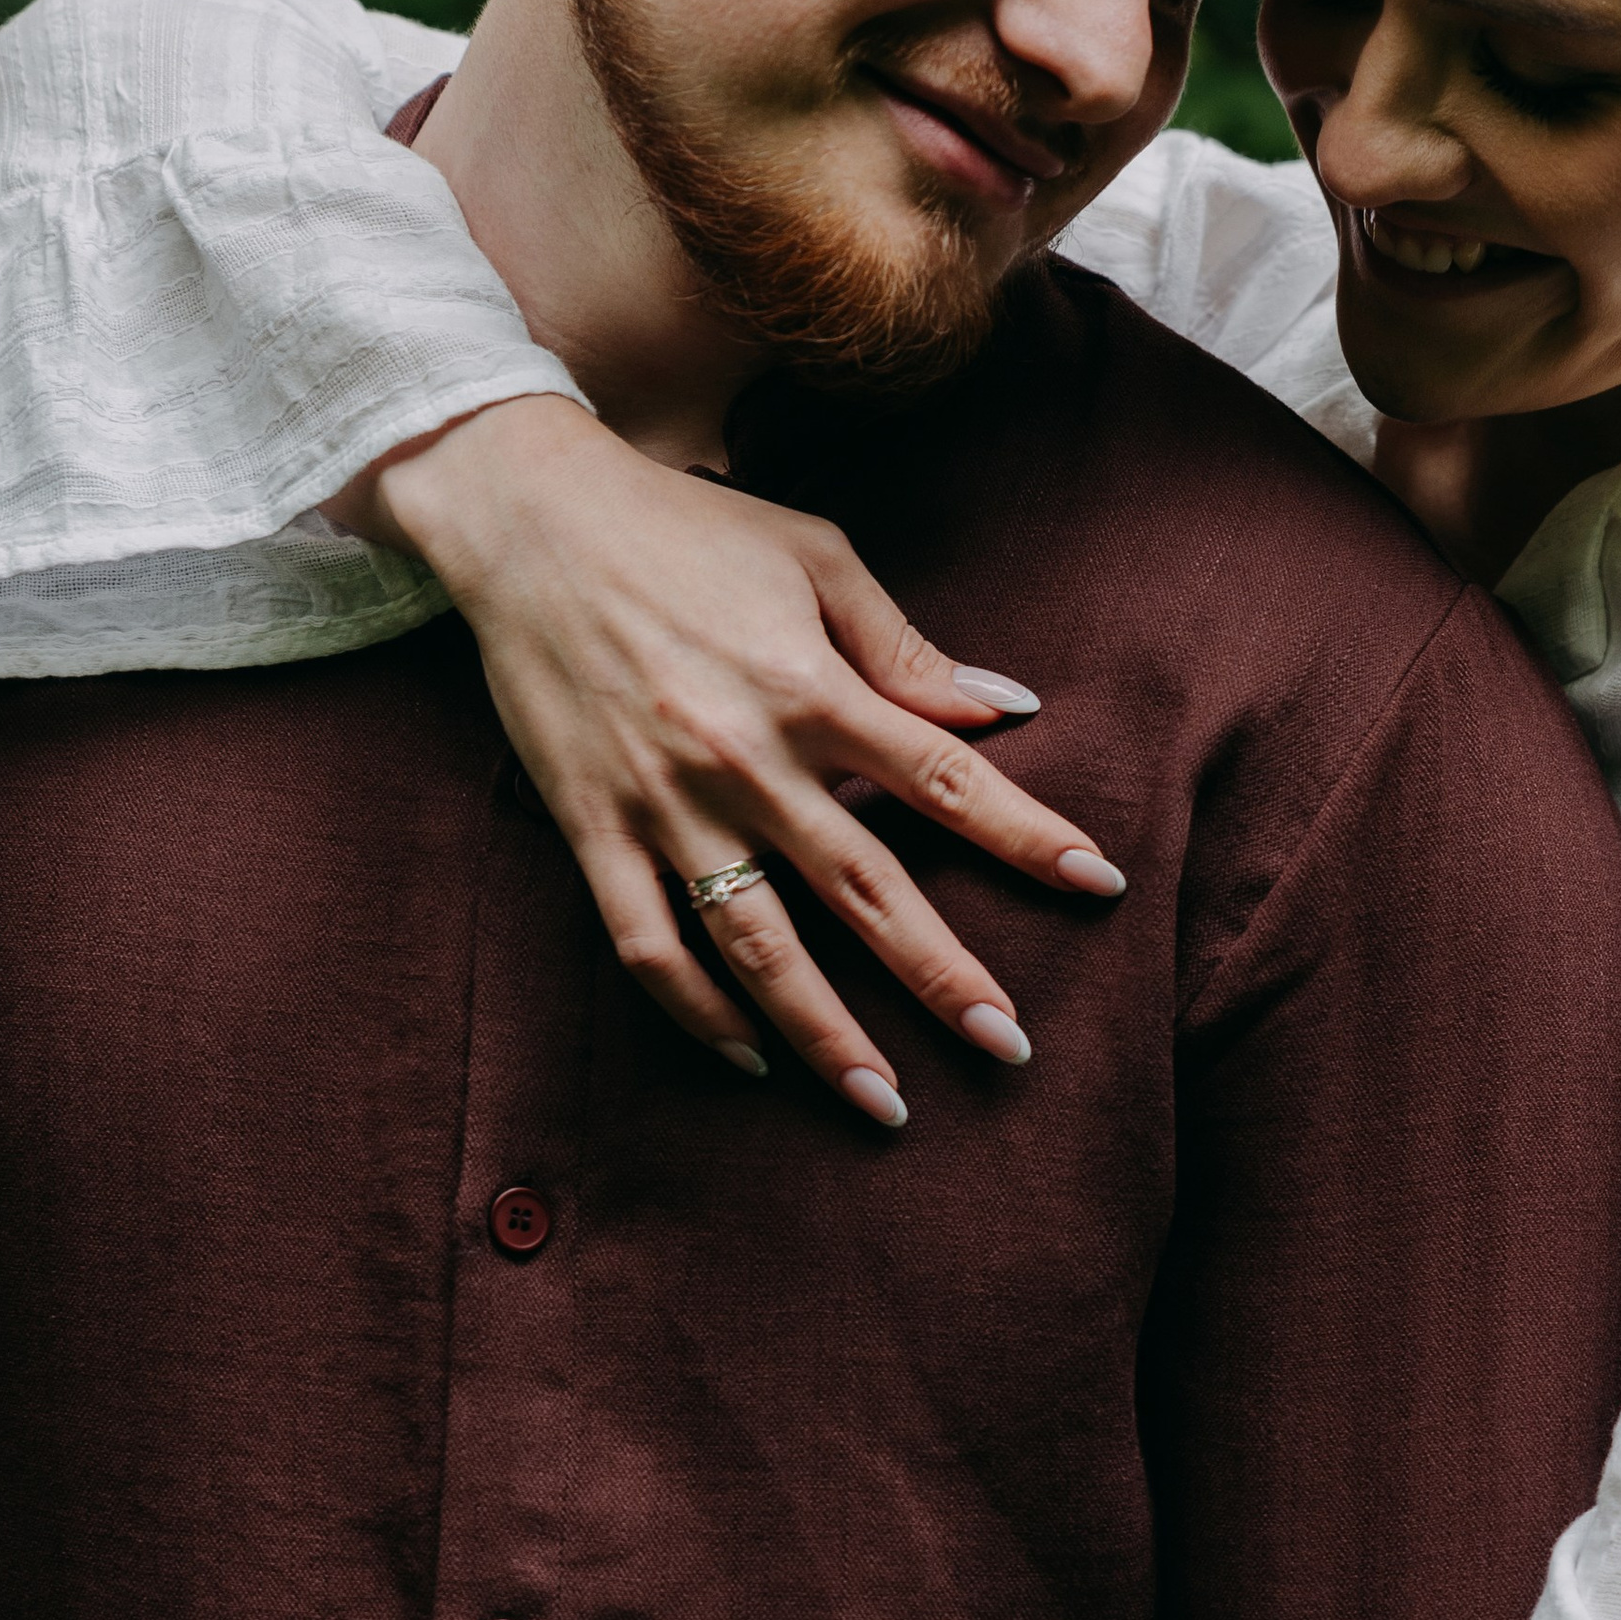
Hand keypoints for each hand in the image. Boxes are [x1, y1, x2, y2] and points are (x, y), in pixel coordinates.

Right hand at [351, 396, 1126, 1118]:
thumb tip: (1003, 709)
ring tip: (885, 1102)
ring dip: (827, 1033)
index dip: (1026, 836)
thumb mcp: (814, 554)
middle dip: (944, 977)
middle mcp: (744, 761)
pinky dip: (696, 1010)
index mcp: (809, 688)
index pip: (944, 781)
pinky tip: (750, 1054)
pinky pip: (647, 945)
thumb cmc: (683, 526)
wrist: (525, 517)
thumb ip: (905, 646)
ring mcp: (664, 806)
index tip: (1096, 885)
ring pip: (759, 946)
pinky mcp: (591, 830)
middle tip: (1007, 1047)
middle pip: (865, 892)